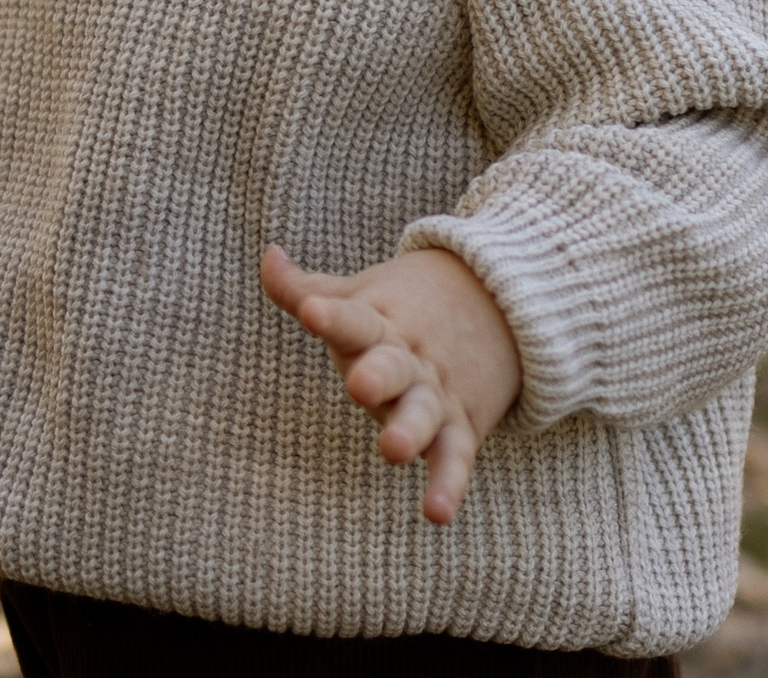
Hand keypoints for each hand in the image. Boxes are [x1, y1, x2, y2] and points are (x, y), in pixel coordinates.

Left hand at [260, 245, 521, 524]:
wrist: (500, 303)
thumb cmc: (406, 306)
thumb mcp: (360, 293)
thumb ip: (305, 288)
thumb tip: (267, 254)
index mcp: (380, 321)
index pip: (352, 317)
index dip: (330, 314)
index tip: (311, 310)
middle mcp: (409, 357)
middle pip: (393, 366)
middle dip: (378, 376)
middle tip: (358, 387)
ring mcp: (436, 392)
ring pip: (425, 412)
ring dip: (410, 431)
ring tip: (392, 451)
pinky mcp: (461, 425)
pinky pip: (456, 456)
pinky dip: (448, 483)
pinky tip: (436, 513)